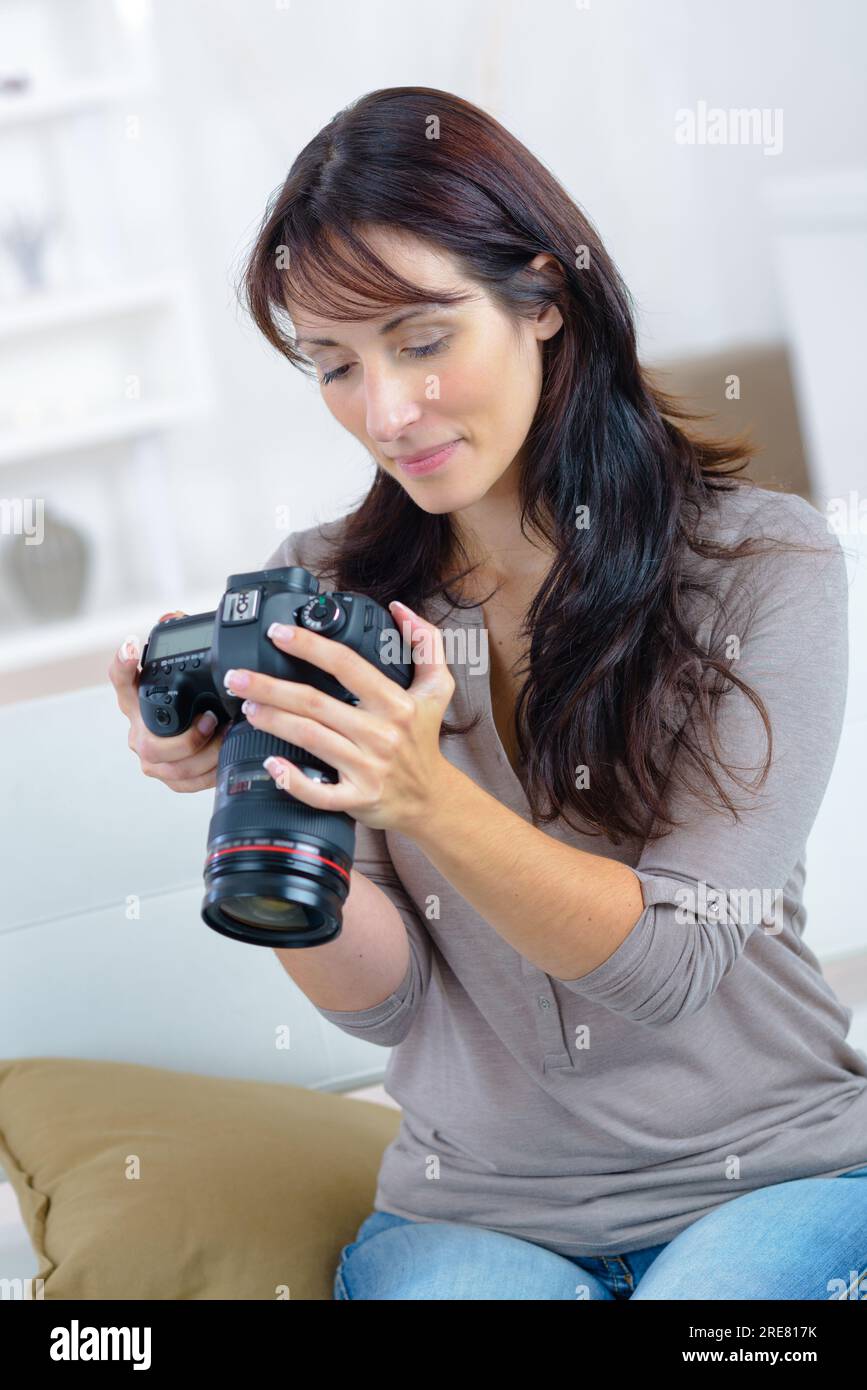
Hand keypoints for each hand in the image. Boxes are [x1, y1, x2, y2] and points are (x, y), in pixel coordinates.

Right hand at [108, 611, 227, 792]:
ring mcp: (152, 757)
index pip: (121, 678)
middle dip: (188, 738)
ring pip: (173, 768)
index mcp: (137, 699)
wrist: (198, 737)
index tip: (133, 645)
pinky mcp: (168, 777)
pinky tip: (225, 756)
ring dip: (206, 755)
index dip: (124, 663)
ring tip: (227, 736)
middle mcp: (138, 729)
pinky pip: (186, 783)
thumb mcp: (190, 674)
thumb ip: (183, 646)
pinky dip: (210, 772)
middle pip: (150, 744)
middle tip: (213, 720)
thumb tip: (172, 616)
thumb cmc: (191, 702)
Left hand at [223, 600, 454, 832]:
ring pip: (310, 739)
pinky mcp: (357, 799)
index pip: (347, 666)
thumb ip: (425, 643)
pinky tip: (272, 764)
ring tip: (248, 707)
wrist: (430, 798)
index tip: (279, 634)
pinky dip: (292, 779)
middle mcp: (381, 734)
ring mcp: (368, 769)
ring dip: (273, 721)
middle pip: (316, 703)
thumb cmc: (423, 740)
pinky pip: (318, 792)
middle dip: (271, 687)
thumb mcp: (437, 688)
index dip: (310, 646)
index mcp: (396, 703)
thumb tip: (401, 609)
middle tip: (239, 677)